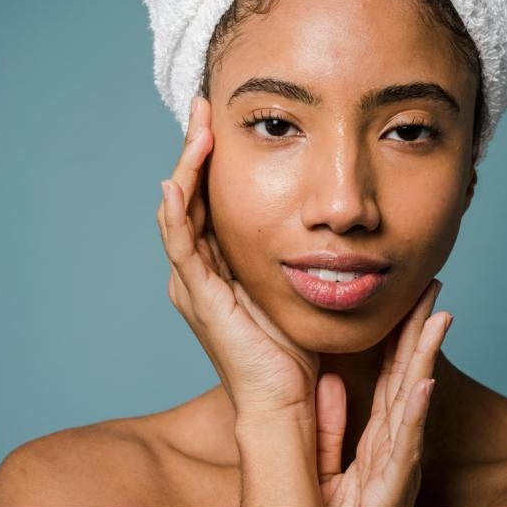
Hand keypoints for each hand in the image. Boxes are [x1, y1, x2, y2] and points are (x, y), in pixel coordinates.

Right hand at [156, 96, 320, 420]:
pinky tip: (177, 180)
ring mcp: (194, 282)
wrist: (284, 400)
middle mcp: (198, 269)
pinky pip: (181, 246)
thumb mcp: (292, 284)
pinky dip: (176, 212)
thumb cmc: (293, 347)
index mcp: (218, 265)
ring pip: (180, 211)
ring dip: (186, 167)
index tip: (224, 117)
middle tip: (203, 106)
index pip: (208, 198)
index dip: (211, 157)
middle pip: (189, 195)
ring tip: (198, 126)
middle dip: (195, 149)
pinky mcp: (199, 297)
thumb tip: (330, 213)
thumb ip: (296, 250)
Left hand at [315, 279, 450, 506]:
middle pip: (408, 379)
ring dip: (425, 360)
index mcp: (377, 438)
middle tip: (432, 289)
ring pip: (411, 403)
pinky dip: (414, 415)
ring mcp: (395, 466)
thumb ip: (331, 422)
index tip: (412, 300)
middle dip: (421, 334)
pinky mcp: (390, 490)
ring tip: (437, 319)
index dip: (403, 337)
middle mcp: (392, 446)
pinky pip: (402, 447)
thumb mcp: (324, 460)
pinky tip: (423, 384)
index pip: (393, 376)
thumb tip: (334, 382)